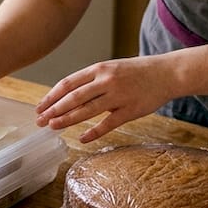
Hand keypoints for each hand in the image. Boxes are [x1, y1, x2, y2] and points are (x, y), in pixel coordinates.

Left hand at [35, 56, 173, 142]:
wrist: (167, 73)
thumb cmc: (137, 72)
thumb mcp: (111, 68)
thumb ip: (92, 79)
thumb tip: (68, 94)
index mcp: (99, 68)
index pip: (68, 83)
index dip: (51, 96)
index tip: (40, 106)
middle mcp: (106, 81)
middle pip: (73, 97)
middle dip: (53, 110)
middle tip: (40, 120)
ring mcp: (118, 95)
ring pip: (87, 110)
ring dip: (67, 120)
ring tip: (53, 127)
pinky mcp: (130, 110)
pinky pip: (108, 123)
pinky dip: (93, 132)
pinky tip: (81, 138)